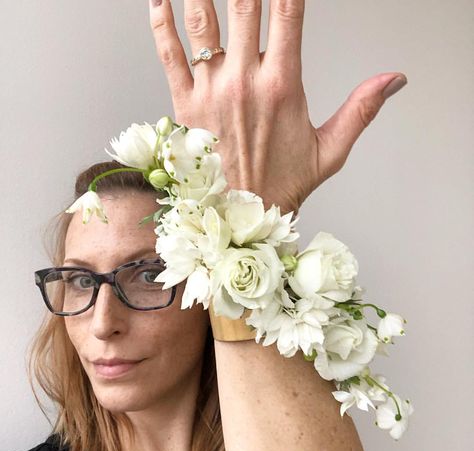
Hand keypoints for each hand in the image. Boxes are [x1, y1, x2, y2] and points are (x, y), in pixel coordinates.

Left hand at [149, 1, 406, 213]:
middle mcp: (244, 81)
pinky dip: (161, 22)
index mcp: (282, 86)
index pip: (287, 11)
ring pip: (202, 20)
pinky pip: (169, 55)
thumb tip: (394, 79)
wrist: (242, 215)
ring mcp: (210, 90)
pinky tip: (160, 0)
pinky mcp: (185, 104)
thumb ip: (361, 110)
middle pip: (244, 3)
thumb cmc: (282, 184)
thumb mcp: (330, 151)